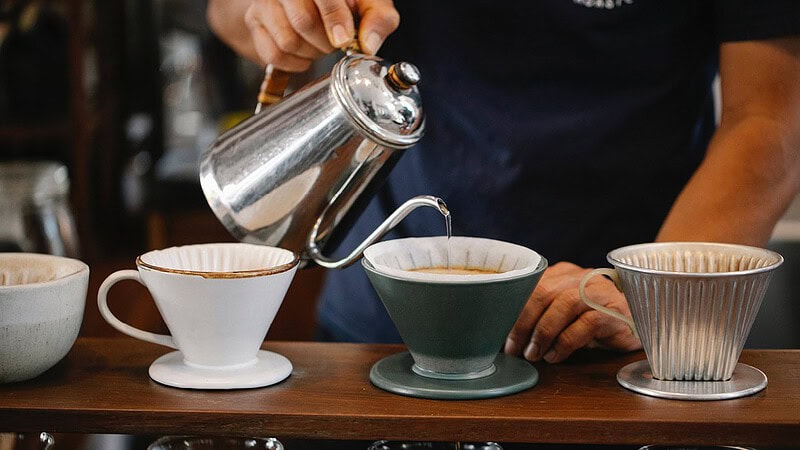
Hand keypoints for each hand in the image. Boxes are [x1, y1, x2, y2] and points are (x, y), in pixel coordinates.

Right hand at [243, 0, 399, 70]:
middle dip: (325, 43)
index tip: (344, 40)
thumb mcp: (370, 3)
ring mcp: (265, 2)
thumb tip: (368, 44)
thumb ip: (378, 19)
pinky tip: (305, 53)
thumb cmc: (347, 0)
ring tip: (320, 45)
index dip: (334, 20)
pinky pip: (272, 54)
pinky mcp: (254, 20)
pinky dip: (294, 63)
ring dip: (310, 54)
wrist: (315, 0)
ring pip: (286, 41)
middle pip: (302, 21)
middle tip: (335, 42)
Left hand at [504, 261, 640, 362]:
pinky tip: (555, 356)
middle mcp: (579, 277)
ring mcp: (598, 292)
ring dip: (543, 333)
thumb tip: (504, 336)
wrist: (634, 324)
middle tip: (514, 348)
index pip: (529, 284)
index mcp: (561, 273)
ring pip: (564, 305)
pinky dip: (565, 343)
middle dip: (523, 323)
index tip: (499, 332)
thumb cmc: (589, 321)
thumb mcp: (560, 314)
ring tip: (534, 354)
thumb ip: (538, 315)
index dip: (512, 309)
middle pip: (543, 292)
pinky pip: (586, 325)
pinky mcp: (613, 311)